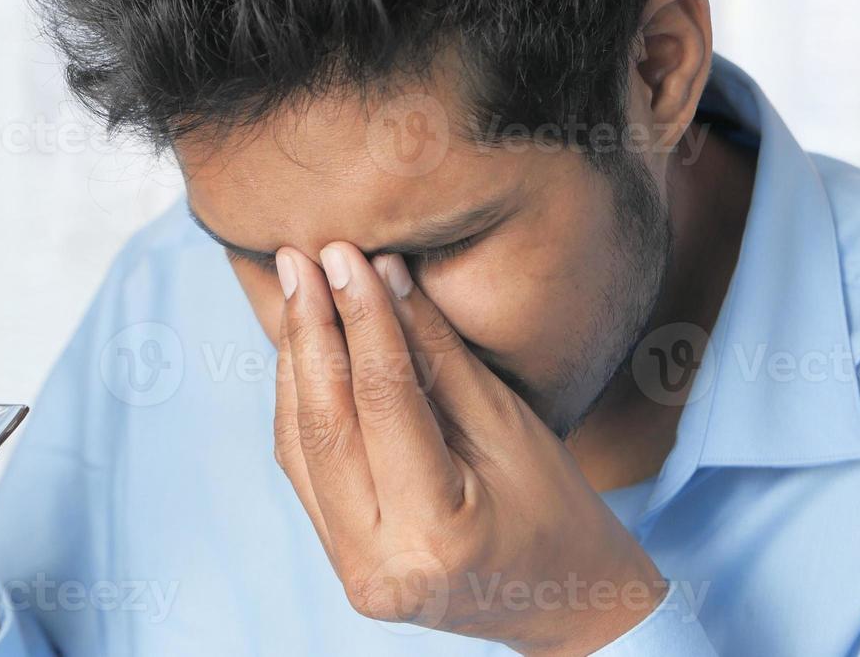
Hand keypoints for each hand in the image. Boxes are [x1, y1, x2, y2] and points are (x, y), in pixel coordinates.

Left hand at [271, 245, 665, 655]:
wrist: (563, 605)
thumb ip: (435, 354)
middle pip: (324, 425)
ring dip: (296, 360)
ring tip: (297, 288)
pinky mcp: (338, 560)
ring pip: (299, 444)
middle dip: (309, 331)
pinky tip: (305, 347)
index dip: (362, 318)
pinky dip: (302, 402)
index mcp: (437, 536)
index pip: (384, 402)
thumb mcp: (508, 425)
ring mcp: (350, 571)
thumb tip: (381, 273)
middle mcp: (378, 564)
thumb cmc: (555, 512)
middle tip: (299, 258)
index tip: (345, 254)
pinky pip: (303, 467)